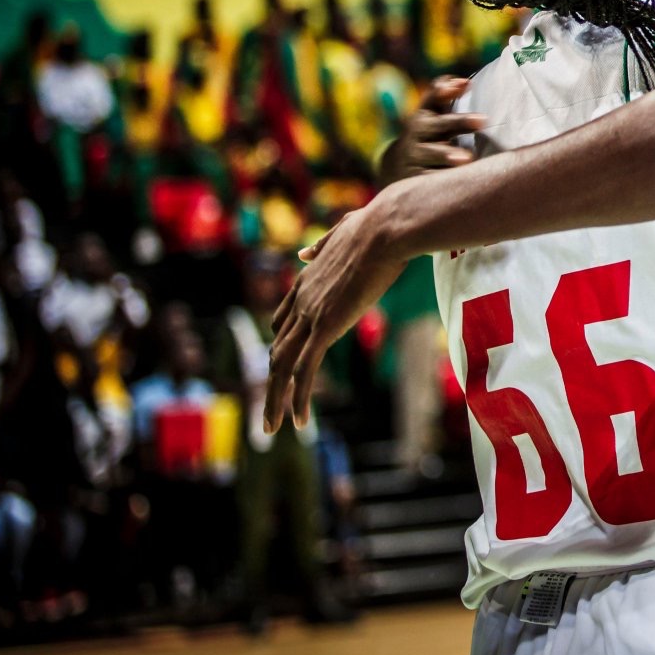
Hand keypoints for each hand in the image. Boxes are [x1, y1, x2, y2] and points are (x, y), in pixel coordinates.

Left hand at [264, 198, 411, 432]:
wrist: (387, 228)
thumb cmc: (377, 225)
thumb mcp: (341, 233)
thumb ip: (320, 246)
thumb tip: (302, 254)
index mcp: (305, 280)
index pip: (282, 320)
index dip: (280, 345)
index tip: (279, 366)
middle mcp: (300, 300)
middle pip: (275, 350)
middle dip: (270, 383)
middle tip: (267, 412)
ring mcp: (310, 315)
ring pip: (282, 367)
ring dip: (274, 401)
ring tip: (272, 428)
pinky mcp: (326, 327)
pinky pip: (305, 371)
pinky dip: (297, 399)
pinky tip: (299, 422)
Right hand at [380, 77, 487, 183]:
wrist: (396, 168)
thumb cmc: (427, 135)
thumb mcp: (431, 115)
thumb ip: (445, 95)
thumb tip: (466, 81)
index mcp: (423, 116)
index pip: (432, 99)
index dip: (445, 91)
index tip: (466, 84)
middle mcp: (416, 134)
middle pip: (437, 126)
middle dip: (460, 122)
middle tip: (483, 120)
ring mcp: (413, 157)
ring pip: (430, 154)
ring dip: (447, 155)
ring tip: (468, 158)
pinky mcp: (412, 180)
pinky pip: (426, 180)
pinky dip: (439, 181)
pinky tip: (457, 183)